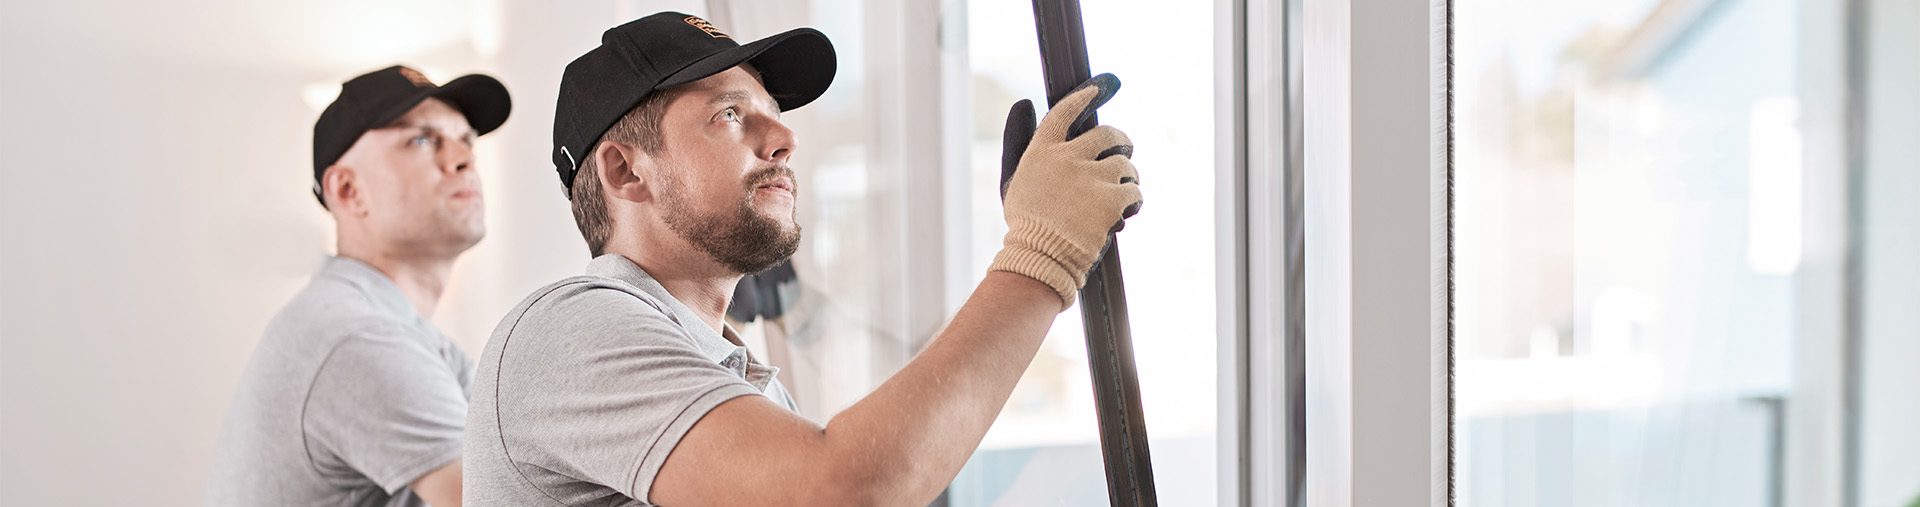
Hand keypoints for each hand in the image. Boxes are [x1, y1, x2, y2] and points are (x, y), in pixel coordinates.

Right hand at [989, 73, 1142, 307]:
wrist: (1039, 258)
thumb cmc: (1025, 221)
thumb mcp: (1013, 177)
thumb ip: (1018, 138)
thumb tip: (1023, 101)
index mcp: (1042, 150)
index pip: (1067, 111)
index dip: (1088, 94)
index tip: (1105, 85)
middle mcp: (1067, 158)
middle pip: (1107, 135)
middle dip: (1121, 143)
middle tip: (1125, 153)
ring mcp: (1090, 178)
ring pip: (1124, 164)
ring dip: (1128, 178)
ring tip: (1123, 193)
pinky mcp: (1110, 200)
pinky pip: (1134, 191)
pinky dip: (1134, 201)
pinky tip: (1126, 213)